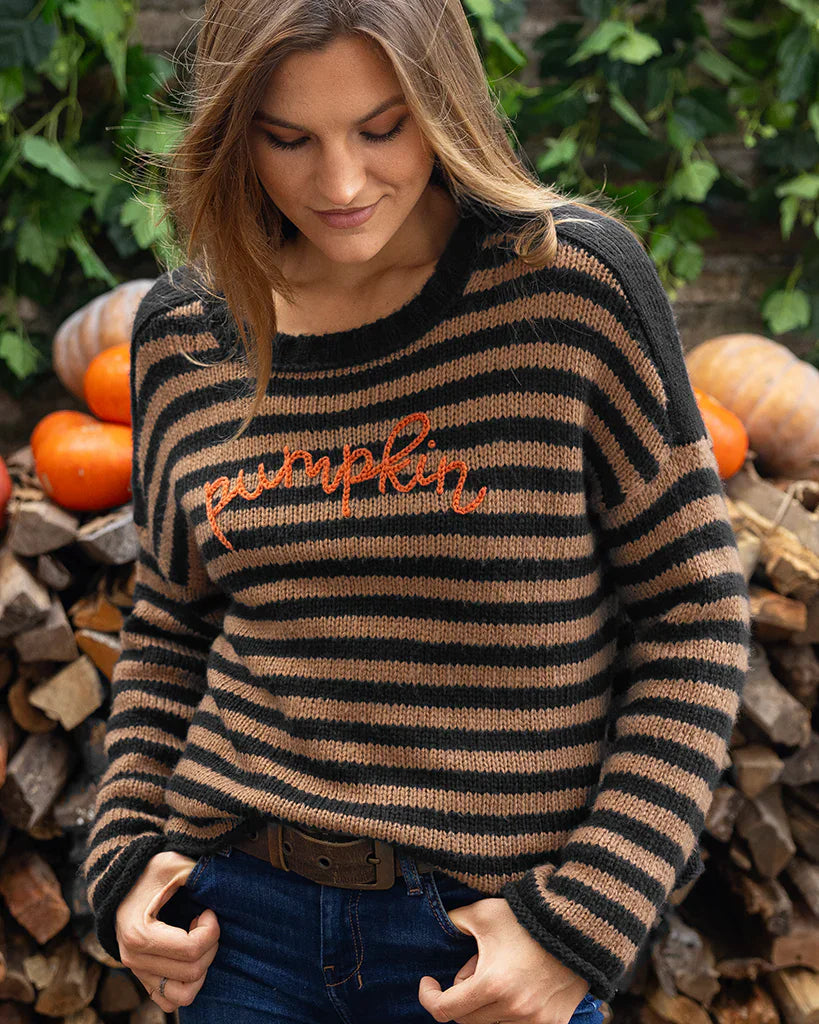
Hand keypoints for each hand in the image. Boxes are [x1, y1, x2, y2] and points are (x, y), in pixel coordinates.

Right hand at [115, 851, 219, 1012]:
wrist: (121, 883)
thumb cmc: (149, 872)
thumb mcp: (173, 864)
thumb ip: (198, 873)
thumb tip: (225, 887)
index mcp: (140, 934)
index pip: (191, 950)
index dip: (211, 930)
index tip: (207, 911)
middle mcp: (134, 960)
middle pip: (192, 972)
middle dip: (210, 945)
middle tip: (204, 922)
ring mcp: (138, 972)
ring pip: (184, 995)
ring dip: (201, 969)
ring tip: (196, 941)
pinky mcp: (143, 979)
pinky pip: (171, 1000)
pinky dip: (188, 984)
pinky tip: (188, 955)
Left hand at [417, 897, 588, 1023]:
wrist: (578, 927)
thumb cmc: (528, 918)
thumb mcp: (483, 914)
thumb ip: (454, 921)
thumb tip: (440, 927)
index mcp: (492, 985)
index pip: (445, 1010)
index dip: (429, 997)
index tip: (428, 983)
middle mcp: (513, 1010)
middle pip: (466, 1020)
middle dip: (462, 994)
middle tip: (474, 967)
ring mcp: (535, 1021)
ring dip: (485, 1007)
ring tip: (498, 975)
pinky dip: (508, 1013)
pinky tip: (516, 988)